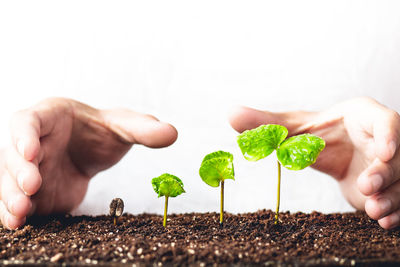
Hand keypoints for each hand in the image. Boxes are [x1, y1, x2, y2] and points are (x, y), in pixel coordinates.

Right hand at [0, 98, 177, 228]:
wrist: (92, 150)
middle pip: (13, 154)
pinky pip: (17, 201)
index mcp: (49, 117)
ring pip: (9, 181)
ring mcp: (28, 169)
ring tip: (21, 214)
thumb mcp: (123, 127)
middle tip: (32, 186)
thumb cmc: (102, 132)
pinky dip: (16, 213)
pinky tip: (21, 225)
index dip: (25, 136)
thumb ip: (143, 128)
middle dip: (19, 171)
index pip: (28, 121)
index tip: (32, 152)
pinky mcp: (33, 193)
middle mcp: (31, 142)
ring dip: (11, 197)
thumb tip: (172, 133)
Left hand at [229, 97, 399, 228]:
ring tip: (374, 211)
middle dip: (386, 173)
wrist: (337, 149)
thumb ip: (266, 123)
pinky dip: (395, 211)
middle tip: (367, 186)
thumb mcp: (294, 128)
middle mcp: (384, 140)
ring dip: (391, 197)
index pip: (388, 122)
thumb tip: (230, 114)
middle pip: (398, 156)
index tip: (384, 153)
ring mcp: (390, 165)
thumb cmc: (319, 133)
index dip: (390, 136)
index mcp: (365, 118)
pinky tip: (384, 222)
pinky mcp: (389, 187)